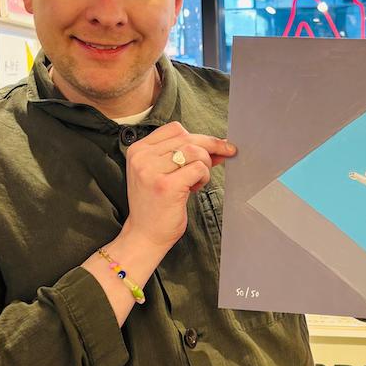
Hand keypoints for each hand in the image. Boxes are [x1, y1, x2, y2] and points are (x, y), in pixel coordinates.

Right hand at [121, 121, 235, 255]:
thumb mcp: (164, 173)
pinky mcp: (166, 185)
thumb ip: (186, 156)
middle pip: (187, 138)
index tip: (215, 146)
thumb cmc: (157, 204)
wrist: (144, 235)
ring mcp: (152, 171)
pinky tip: (195, 188)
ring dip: (206, 164)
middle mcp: (141, 157)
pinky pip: (198, 168)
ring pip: (194, 151)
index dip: (199, 136)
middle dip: (211, 146)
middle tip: (227, 153)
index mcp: (138, 150)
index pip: (175, 129)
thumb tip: (219, 145)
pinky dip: (204, 177)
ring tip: (198, 180)